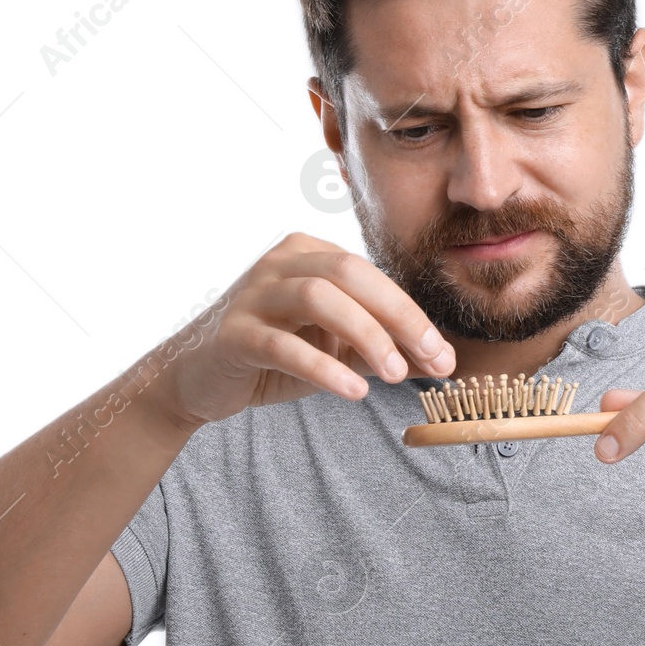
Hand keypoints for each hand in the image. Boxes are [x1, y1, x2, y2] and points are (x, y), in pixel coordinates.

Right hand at [150, 232, 456, 429]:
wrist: (200, 379)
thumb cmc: (275, 356)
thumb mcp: (338, 351)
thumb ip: (385, 351)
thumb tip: (442, 363)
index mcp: (309, 255)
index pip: (372, 275)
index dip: (413, 314)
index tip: (444, 355)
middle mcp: (280, 263)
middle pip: (350, 273)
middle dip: (399, 316)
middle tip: (431, 358)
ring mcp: (253, 294)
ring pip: (317, 297)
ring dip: (365, 335)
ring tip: (394, 374)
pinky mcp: (233, 333)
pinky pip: (283, 344)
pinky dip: (324, 367)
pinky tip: (354, 390)